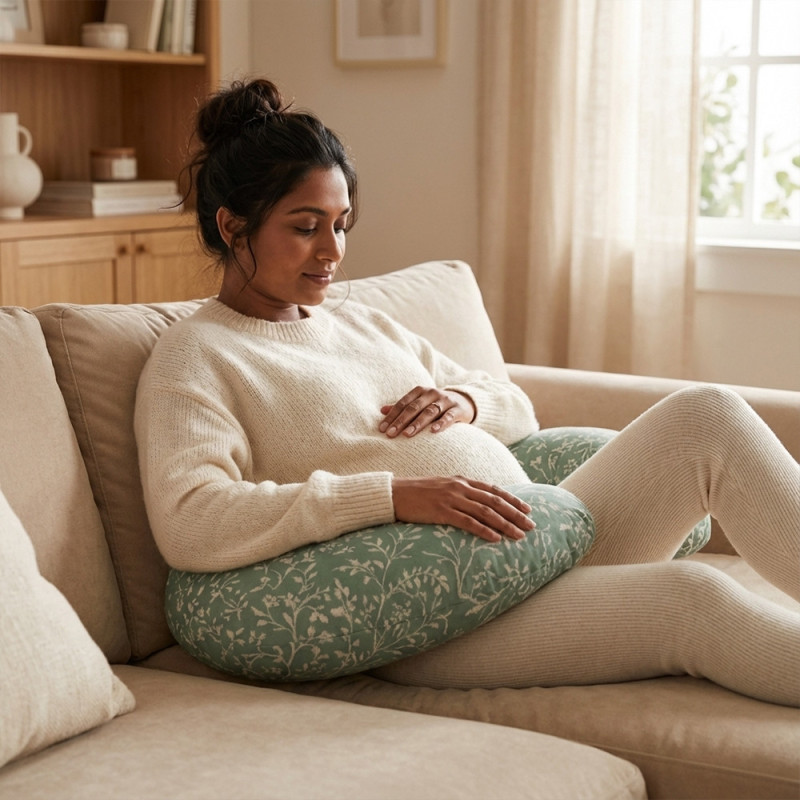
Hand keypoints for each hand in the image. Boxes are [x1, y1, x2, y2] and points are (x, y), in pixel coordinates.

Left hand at [379, 386, 475, 437]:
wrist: (465, 400)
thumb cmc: (436, 404)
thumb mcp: (420, 402)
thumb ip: (403, 406)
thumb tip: (382, 410)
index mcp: (420, 391)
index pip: (403, 403)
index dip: (392, 416)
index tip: (382, 429)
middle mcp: (432, 393)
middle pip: (414, 408)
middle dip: (401, 421)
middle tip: (391, 434)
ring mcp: (445, 401)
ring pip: (429, 412)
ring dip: (417, 423)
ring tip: (407, 434)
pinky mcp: (457, 409)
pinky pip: (449, 417)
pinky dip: (441, 423)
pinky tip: (433, 431)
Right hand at [392, 476, 534, 542]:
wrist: (393, 493)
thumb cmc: (416, 493)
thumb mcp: (442, 487)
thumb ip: (459, 493)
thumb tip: (476, 504)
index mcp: (461, 480)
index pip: (493, 490)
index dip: (513, 499)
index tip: (528, 509)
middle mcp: (460, 487)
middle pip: (495, 501)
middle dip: (515, 514)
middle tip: (532, 525)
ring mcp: (451, 499)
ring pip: (485, 512)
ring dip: (505, 524)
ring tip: (519, 535)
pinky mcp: (441, 511)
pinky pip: (467, 522)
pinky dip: (483, 530)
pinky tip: (495, 538)